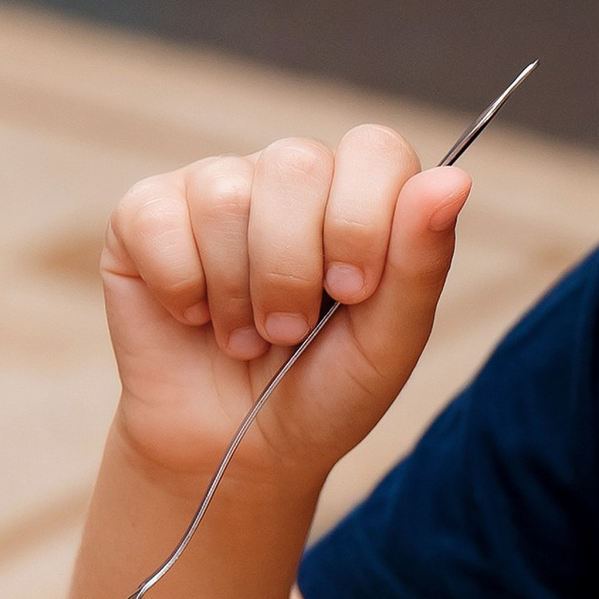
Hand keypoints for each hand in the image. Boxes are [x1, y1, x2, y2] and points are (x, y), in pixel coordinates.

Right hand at [99, 125, 467, 497]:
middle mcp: (290, 177)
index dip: (363, 219)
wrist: (235, 449)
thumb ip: (421, 261)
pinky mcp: (145, 216)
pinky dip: (183, 289)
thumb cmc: (321, 390)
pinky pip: (157, 220)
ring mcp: (215, 187)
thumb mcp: (388, 342)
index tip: (355, 292)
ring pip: (225, 196)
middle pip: (296, 163)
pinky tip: (196, 317)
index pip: (374, 149)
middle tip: (293, 331)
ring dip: (239, 292)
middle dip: (295, 269)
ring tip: (248, 336)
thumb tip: (453, 180)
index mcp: (360, 195)